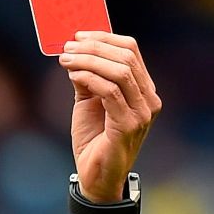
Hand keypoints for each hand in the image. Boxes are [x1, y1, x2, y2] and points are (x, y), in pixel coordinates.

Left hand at [60, 31, 161, 202]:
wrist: (96, 178)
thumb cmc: (94, 140)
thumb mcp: (88, 103)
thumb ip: (88, 79)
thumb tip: (77, 53)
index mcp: (143, 90)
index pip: (131, 51)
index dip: (105, 38)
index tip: (79, 35)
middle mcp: (149, 99)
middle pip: (126, 57)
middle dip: (94, 47)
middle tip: (68, 46)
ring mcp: (142, 113)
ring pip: (120, 72)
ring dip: (89, 60)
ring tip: (65, 59)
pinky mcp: (129, 125)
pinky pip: (110, 92)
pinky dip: (90, 78)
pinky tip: (73, 75)